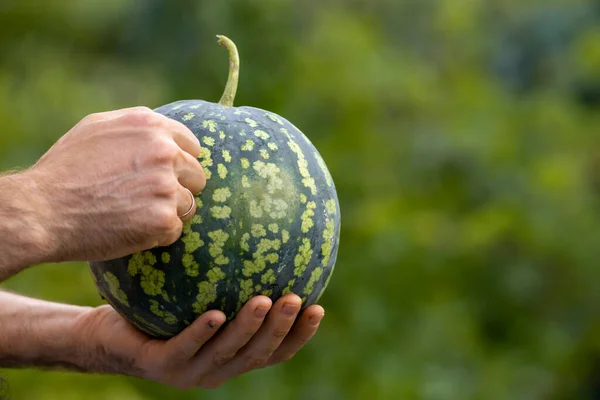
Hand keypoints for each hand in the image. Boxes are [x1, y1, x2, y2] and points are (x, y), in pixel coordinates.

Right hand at [30, 106, 204, 262]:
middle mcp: (164, 151)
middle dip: (178, 188)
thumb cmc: (65, 170)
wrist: (43, 210)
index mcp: (151, 126)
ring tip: (134, 214)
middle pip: (196, 176)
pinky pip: (175, 229)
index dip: (179, 164)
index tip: (163, 176)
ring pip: (188, 204)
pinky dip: (158, 234)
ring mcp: (166, 185)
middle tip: (146, 199)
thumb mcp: (96, 128)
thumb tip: (163, 132)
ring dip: (167, 213)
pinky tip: (132, 229)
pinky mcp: (164, 218)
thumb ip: (136, 127)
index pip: (191, 146)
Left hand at [74, 294, 324, 389]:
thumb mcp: (197, 290)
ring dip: (248, 330)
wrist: (108, 333)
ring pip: (226, 354)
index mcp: (232, 355)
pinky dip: (202, 333)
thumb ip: (225, 276)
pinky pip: (184, 348)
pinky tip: (215, 314)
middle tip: (295, 300)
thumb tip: (252, 224)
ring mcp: (189, 371)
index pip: (275, 350)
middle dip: (280, 329)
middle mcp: (217, 368)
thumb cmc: (160, 306)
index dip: (299, 334)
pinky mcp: (160, 365)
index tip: (318, 307)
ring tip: (265, 302)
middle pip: (257, 354)